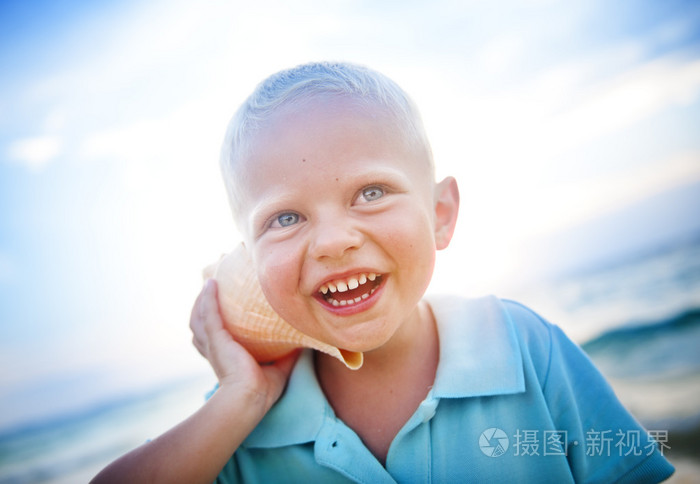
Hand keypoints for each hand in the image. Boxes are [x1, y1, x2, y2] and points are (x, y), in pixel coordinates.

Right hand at [190, 279, 298, 412]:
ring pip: (199, 316)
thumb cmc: (263, 390)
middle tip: (211, 287)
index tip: (222, 307)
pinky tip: (212, 283)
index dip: (215, 322)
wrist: (250, 399)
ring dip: (202, 299)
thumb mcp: (279, 367)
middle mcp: (215, 348)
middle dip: (202, 306)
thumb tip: (305, 340)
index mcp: (227, 355)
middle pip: (200, 323)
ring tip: (210, 282)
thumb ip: (289, 353)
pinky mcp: (216, 339)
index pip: (215, 334)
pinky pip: (209, 313)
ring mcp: (213, 343)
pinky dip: (208, 298)